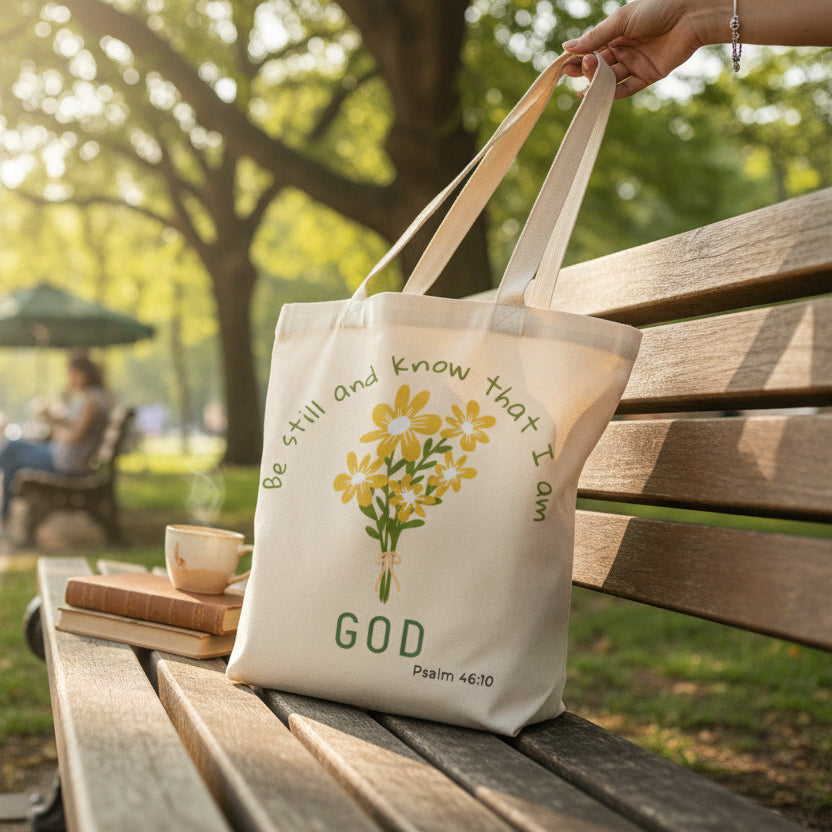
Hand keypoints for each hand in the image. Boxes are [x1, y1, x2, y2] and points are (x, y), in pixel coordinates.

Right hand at [561, 0, 715, 97]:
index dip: (578, 58)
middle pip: (599, 66)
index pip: (592, 49)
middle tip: (573, 71)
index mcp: (616, 33)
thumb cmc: (657, 9)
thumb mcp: (621, 21)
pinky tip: (600, 94)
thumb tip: (567, 47)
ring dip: (597, 81)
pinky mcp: (648, 76)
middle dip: (585, 70)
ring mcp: (636, 63)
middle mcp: (625, 49)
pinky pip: (628, 88)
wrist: (691, 14)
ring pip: (611, 78)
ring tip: (586, 81)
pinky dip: (614, 93)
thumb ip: (595, 37)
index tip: (564, 65)